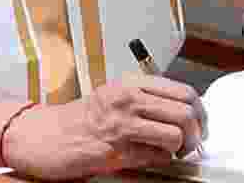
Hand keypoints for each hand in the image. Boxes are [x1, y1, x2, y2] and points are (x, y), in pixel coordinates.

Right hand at [2, 73, 206, 179]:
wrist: (43, 135)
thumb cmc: (80, 118)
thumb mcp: (114, 96)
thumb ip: (146, 99)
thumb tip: (184, 112)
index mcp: (132, 83)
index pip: (183, 92)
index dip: (200, 111)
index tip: (200, 123)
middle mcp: (128, 99)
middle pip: (185, 112)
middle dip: (195, 133)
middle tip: (191, 143)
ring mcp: (121, 125)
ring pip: (175, 135)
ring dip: (179, 148)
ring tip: (171, 152)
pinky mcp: (115, 151)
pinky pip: (155, 157)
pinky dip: (159, 160)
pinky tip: (149, 158)